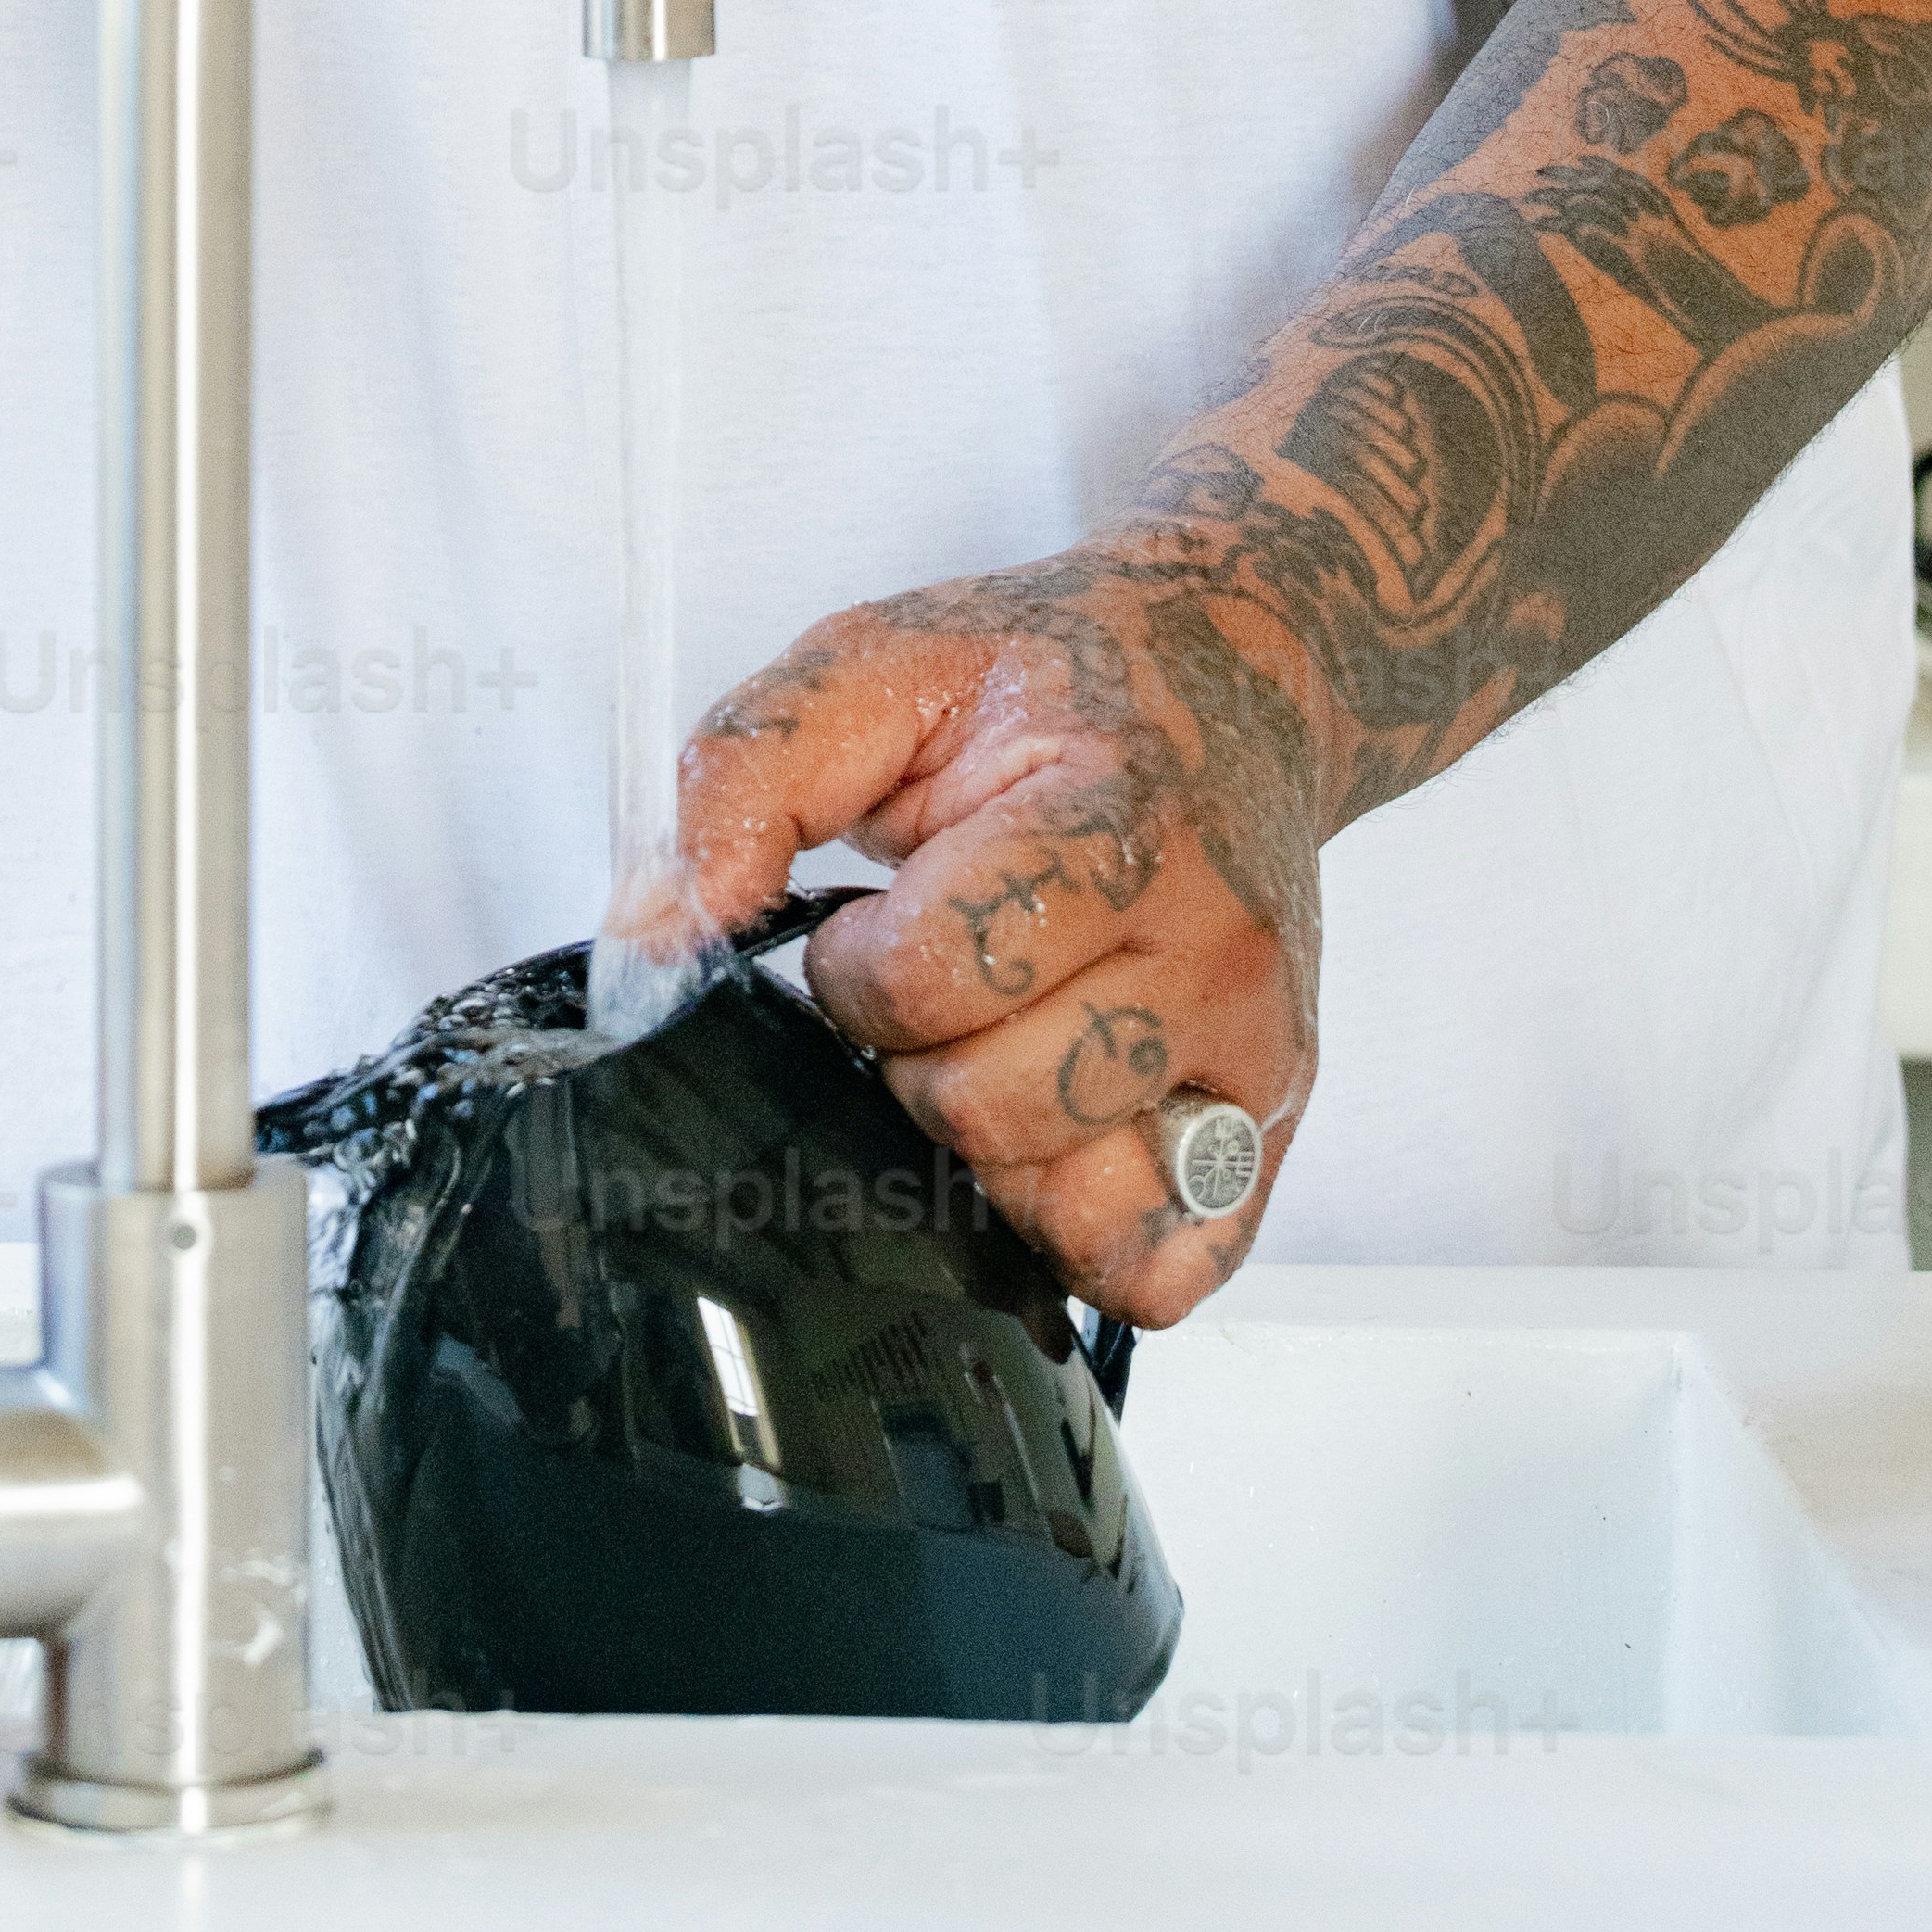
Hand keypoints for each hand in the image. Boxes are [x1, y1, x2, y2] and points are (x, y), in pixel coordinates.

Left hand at [669, 549, 1323, 1315]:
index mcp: (1119, 815)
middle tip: (940, 975)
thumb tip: (660, 937)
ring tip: (1000, 1035)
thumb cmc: (1051, 679)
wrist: (1238, 674)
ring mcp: (1256, 1046)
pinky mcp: (1271, 1122)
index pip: (935, 974)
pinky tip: (1061, 1130)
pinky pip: (1163, 1268)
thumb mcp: (879, 663)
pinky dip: (1086, 1232)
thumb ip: (746, 775)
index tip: (869, 915)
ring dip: (990, 1140)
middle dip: (914, 1053)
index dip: (855, 963)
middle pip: (992, 1103)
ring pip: (1070, 1200)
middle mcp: (1214, 942)